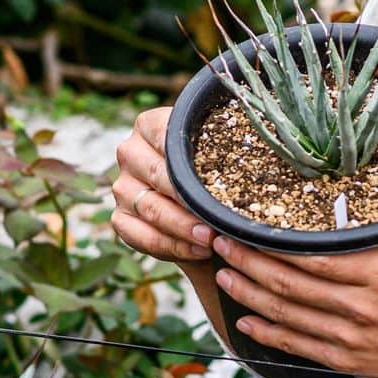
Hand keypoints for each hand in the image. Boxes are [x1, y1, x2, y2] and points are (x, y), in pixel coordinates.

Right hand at [111, 107, 213, 265]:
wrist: (208, 215)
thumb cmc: (219, 176)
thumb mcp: (223, 156)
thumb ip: (228, 148)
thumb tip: (257, 152)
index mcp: (150, 125)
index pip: (165, 136)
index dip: (191, 160)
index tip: (218, 181)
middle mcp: (130, 152)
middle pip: (158, 175)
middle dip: (189, 201)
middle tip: (217, 221)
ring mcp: (123, 187)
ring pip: (150, 208)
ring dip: (183, 227)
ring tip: (211, 239)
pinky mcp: (120, 218)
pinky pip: (140, 235)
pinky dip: (171, 246)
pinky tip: (198, 251)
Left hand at [210, 162, 377, 377]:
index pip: (314, 254)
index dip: (274, 241)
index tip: (246, 223)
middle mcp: (359, 305)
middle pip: (290, 281)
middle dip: (248, 261)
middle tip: (218, 241)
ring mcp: (349, 337)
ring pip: (287, 313)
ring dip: (250, 293)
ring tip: (223, 272)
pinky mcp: (346, 361)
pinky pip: (297, 346)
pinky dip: (267, 333)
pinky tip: (244, 320)